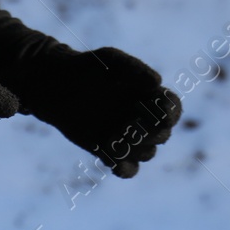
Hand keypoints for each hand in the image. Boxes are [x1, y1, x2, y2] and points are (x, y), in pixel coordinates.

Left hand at [21, 46, 181, 177]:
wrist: (56, 85)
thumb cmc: (87, 67)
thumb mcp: (110, 60)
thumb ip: (133, 67)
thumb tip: (157, 81)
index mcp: (149, 95)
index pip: (173, 107)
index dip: (171, 112)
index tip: (162, 114)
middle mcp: (142, 117)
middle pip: (162, 134)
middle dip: (148, 132)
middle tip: (127, 125)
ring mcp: (128, 136)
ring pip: (148, 153)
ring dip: (134, 148)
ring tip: (111, 138)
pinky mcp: (110, 152)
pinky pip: (129, 169)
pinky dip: (126, 169)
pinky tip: (113, 161)